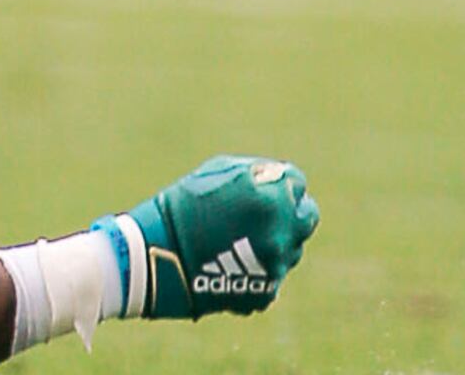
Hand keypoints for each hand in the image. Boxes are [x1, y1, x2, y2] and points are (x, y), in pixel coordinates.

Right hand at [121, 155, 317, 317]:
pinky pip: (273, 275)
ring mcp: (276, 265)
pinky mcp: (266, 291)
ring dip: (277, 241)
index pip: (297, 182)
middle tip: (270, 213)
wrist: (157, 257)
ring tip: (244, 240)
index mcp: (273, 197)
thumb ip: (257, 172)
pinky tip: (234, 264)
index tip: (270, 186)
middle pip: (307, 217)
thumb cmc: (183, 207)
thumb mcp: (218, 172)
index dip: (281, 182)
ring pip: (291, 249)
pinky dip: (259, 269)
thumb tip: (278, 176)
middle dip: (291, 212)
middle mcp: (282, 232)